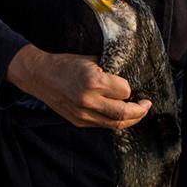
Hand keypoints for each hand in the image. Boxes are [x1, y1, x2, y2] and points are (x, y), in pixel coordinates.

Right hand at [6, 44, 150, 128]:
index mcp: (93, 81)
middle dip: (140, 111)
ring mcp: (83, 114)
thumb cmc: (66, 64)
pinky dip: (115, 121)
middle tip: (146, 105)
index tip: (129, 85)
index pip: (125, 91)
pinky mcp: (79, 122)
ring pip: (115, 124)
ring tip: (138, 113)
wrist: (40, 76)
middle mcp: (89, 100)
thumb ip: (110, 71)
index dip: (129, 88)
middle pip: (124, 113)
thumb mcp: (91, 60)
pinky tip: (120, 115)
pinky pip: (103, 125)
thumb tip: (128, 79)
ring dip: (130, 119)